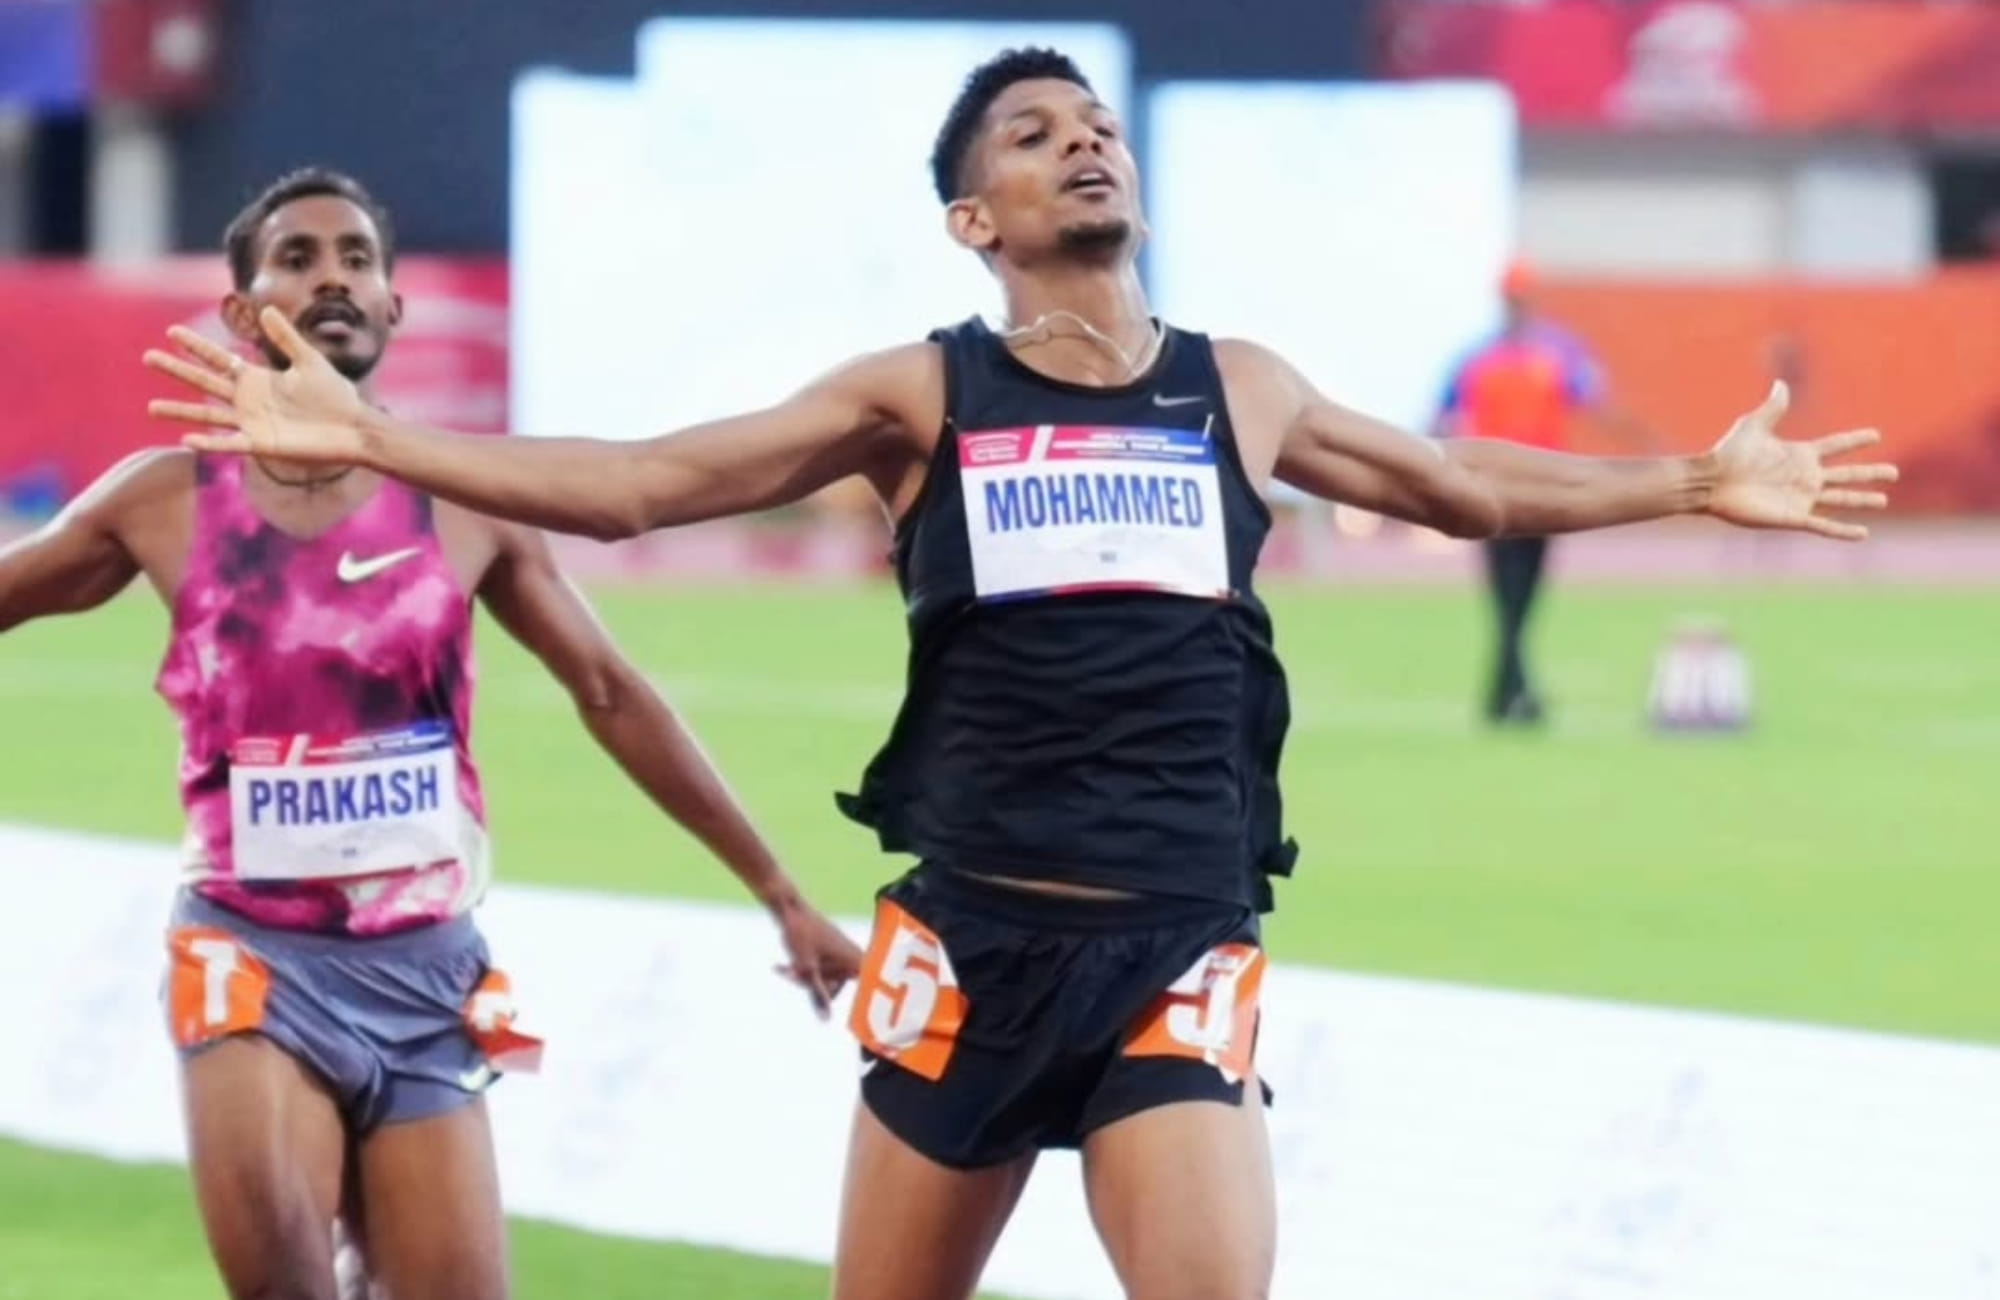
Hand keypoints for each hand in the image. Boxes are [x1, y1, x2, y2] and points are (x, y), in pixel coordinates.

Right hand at [143, 306, 370, 464]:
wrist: (354, 428)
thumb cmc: (336, 396)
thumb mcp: (310, 360)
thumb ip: (287, 338)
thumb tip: (266, 309)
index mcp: (258, 379)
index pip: (219, 359)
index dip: (196, 346)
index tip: (172, 331)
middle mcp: (249, 400)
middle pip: (205, 382)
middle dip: (177, 369)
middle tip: (147, 357)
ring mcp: (252, 423)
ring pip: (208, 415)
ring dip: (180, 411)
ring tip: (151, 407)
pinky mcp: (262, 445)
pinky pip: (229, 443)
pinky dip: (208, 443)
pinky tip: (185, 440)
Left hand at [770, 897, 863, 1020]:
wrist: (788, 908)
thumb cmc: (801, 934)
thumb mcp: (806, 969)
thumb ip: (818, 995)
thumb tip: (826, 1020)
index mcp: (856, 960)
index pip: (871, 991)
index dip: (872, 1003)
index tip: (885, 1020)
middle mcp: (851, 958)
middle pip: (833, 989)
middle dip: (812, 986)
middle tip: (793, 975)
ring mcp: (839, 956)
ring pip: (821, 981)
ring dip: (802, 978)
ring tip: (785, 968)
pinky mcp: (827, 954)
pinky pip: (816, 972)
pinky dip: (801, 970)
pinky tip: (781, 966)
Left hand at [1706, 381, 1895, 540]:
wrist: (1712, 482)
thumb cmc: (1730, 453)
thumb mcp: (1754, 426)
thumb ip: (1773, 408)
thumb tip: (1781, 383)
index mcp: (1799, 454)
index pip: (1835, 445)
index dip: (1854, 440)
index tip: (1875, 435)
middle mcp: (1805, 476)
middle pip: (1846, 474)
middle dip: (1870, 473)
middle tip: (1893, 473)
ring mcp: (1801, 497)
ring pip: (1841, 499)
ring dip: (1862, 500)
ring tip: (1883, 500)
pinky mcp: (1793, 517)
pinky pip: (1824, 525)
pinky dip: (1843, 531)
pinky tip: (1863, 533)